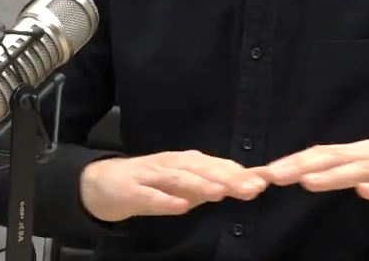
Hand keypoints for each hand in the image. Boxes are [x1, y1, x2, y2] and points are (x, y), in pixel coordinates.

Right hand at [79, 150, 268, 222]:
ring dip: (200, 184)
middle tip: (252, 187)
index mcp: (186, 162)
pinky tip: (180, 206)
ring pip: (178, 177)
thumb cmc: (151, 184)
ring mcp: (150, 174)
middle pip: (202, 168)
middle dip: (228, 177)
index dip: (240, 173)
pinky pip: (149, 194)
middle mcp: (171, 163)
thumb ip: (212, 185)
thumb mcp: (184, 185)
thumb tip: (248, 185)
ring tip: (221, 192)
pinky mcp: (132, 188)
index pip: (217, 165)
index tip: (264, 182)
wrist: (103, 183)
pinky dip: (165, 200)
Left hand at [252, 140, 368, 213]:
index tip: (263, 171)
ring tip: (306, 182)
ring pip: (361, 169)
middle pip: (334, 157)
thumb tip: (312, 172)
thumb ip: (350, 170)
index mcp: (365, 152)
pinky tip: (364, 193)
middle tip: (271, 175)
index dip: (292, 161)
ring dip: (333, 175)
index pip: (322, 154)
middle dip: (301, 165)